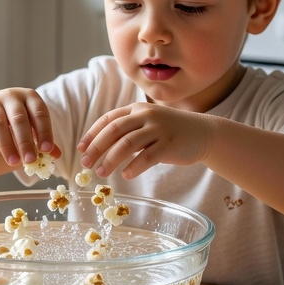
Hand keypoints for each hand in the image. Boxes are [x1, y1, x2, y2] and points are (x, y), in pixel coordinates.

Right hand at [0, 88, 61, 168]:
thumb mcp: (32, 128)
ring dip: (6, 144)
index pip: (39, 113)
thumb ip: (42, 140)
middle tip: (30, 160)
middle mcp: (11, 96)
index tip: (47, 150)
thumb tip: (56, 155)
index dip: (44, 131)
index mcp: (29, 97)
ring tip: (13, 162)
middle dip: (25, 141)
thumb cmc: (16, 123)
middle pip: (19, 119)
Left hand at [77, 103, 209, 179]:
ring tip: (101, 173)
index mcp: (137, 109)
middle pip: (114, 130)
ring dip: (111, 159)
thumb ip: (127, 131)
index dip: (92, 134)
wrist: (203, 133)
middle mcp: (146, 115)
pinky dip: (134, 166)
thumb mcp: (147, 124)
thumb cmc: (170, 131)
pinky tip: (126, 175)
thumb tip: (99, 147)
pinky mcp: (170, 144)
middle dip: (96, 147)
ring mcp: (159, 129)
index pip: (108, 119)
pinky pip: (147, 156)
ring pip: (128, 143)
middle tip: (85, 163)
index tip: (80, 149)